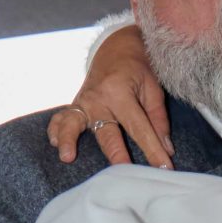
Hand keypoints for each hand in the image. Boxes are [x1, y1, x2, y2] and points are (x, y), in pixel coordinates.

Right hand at [47, 24, 172, 168]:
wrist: (117, 46)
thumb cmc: (138, 68)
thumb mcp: (153, 89)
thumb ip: (158, 120)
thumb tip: (166, 150)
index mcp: (120, 92)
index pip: (139, 129)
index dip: (152, 151)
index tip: (164, 170)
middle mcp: (99, 98)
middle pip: (107, 133)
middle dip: (117, 156)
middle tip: (125, 175)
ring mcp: (83, 101)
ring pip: (73, 123)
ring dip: (69, 140)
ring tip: (67, 157)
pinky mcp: (76, 104)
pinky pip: (62, 118)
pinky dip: (57, 130)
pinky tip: (55, 143)